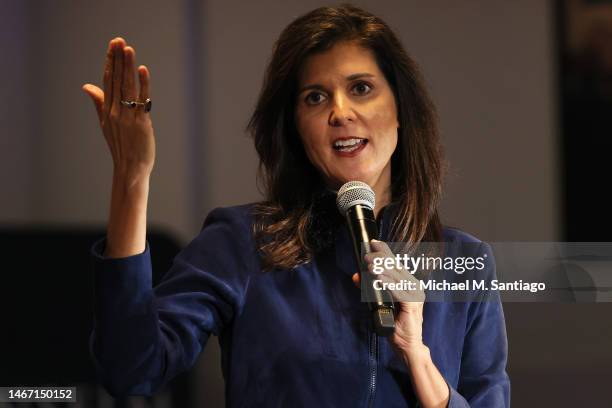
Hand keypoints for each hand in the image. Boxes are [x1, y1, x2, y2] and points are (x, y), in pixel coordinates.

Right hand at [82, 37, 154, 183]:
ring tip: (128, 49)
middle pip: (116, 80)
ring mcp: (128, 117)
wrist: (130, 168)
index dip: (110, 63)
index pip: (107, 81)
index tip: (112, 46)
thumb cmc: (121, 146)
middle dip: (117, 59)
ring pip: (127, 87)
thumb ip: (99, 102)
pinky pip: (142, 100)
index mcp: (107, 110)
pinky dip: (142, 85)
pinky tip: (142, 70)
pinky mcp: (141, 123)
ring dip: (127, 67)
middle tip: (118, 40)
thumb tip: (87, 86)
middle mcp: (115, 112)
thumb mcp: (106, 123)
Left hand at [352, 239, 426, 357]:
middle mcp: (414, 286)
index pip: (396, 264)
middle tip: (367, 255)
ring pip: (397, 278)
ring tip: (370, 266)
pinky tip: (378, 279)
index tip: (373, 242)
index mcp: (408, 283)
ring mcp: (415, 295)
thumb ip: (370, 288)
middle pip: (396, 267)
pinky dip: (388, 284)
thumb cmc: (396, 325)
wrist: (407, 345)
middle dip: (381, 259)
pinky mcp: (413, 305)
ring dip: (383, 270)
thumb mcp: (379, 302)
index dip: (385, 251)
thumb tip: (356, 275)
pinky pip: (399, 292)